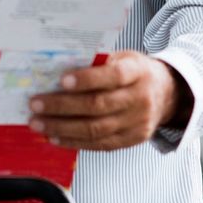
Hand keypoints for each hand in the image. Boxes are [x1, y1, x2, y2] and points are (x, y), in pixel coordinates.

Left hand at [27, 51, 191, 150]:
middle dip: (62, 106)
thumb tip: (55, 70)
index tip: (61, 80)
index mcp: (137, 72)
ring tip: (38, 123)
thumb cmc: (134, 72)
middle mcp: (140, 99)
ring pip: (96, 129)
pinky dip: (74, 142)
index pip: (113, 76)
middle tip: (35, 104)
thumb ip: (97, 63)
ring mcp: (138, 123)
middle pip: (98, 105)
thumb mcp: (123, 58)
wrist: (167, 94)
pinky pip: (100, 145)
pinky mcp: (132, 140)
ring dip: (62, 128)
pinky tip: (55, 137)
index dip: (87, 79)